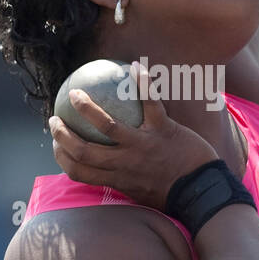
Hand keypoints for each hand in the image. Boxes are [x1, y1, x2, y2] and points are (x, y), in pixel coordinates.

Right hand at [48, 60, 220, 211]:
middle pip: (82, 150)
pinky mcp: (163, 131)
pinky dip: (142, 82)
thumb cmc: (174, 194)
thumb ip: (122, 180)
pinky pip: (150, 102)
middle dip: (62, 134)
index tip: (56, 144)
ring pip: (106, 125)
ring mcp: (143, 147)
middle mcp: (124, 165)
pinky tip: (134, 66)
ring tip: (75, 93)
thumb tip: (107, 171)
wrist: (204, 192)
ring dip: (86, 108)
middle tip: (55, 119)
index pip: (78, 171)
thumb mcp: (141, 194)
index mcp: (117, 180)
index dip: (61, 157)